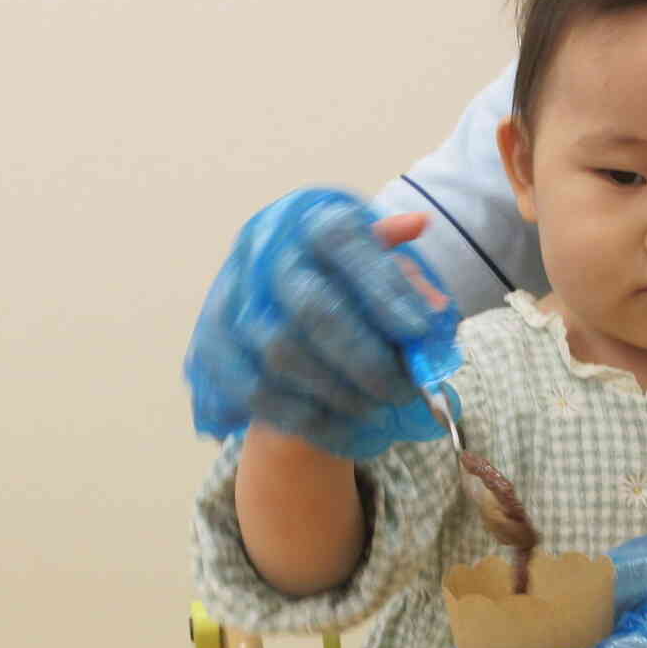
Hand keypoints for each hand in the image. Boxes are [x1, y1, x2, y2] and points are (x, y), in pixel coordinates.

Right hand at [185, 187, 458, 457]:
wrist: (279, 298)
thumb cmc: (345, 280)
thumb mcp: (380, 265)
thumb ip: (407, 282)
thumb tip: (435, 310)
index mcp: (308, 219)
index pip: (342, 240)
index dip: (383, 285)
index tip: (420, 332)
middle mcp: (263, 251)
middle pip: (312, 307)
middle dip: (365, 358)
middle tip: (403, 390)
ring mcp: (230, 297)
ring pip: (281, 352)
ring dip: (338, 392)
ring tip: (377, 409)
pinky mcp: (211, 344)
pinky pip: (255, 390)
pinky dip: (305, 417)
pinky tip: (344, 428)